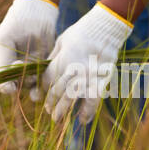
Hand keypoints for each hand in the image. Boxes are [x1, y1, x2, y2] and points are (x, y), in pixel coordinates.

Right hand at [0, 0, 58, 97]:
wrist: (37, 11)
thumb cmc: (16, 23)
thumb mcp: (4, 40)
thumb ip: (3, 61)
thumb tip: (4, 84)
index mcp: (4, 63)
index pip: (2, 85)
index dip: (6, 88)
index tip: (11, 85)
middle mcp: (18, 68)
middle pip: (18, 86)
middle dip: (21, 85)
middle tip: (25, 72)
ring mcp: (32, 66)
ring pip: (32, 84)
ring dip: (34, 85)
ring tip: (35, 74)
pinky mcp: (46, 63)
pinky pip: (45, 77)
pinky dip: (45, 81)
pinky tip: (45, 79)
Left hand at [42, 1, 132, 123]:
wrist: (105, 29)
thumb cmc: (82, 31)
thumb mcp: (62, 41)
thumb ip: (54, 57)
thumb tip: (47, 69)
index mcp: (61, 61)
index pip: (47, 81)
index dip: (43, 91)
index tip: (43, 97)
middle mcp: (72, 71)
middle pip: (57, 93)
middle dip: (51, 104)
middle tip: (50, 113)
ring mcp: (87, 77)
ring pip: (71, 100)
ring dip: (64, 111)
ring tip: (59, 119)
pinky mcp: (100, 81)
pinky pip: (93, 101)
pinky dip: (87, 112)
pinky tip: (82, 120)